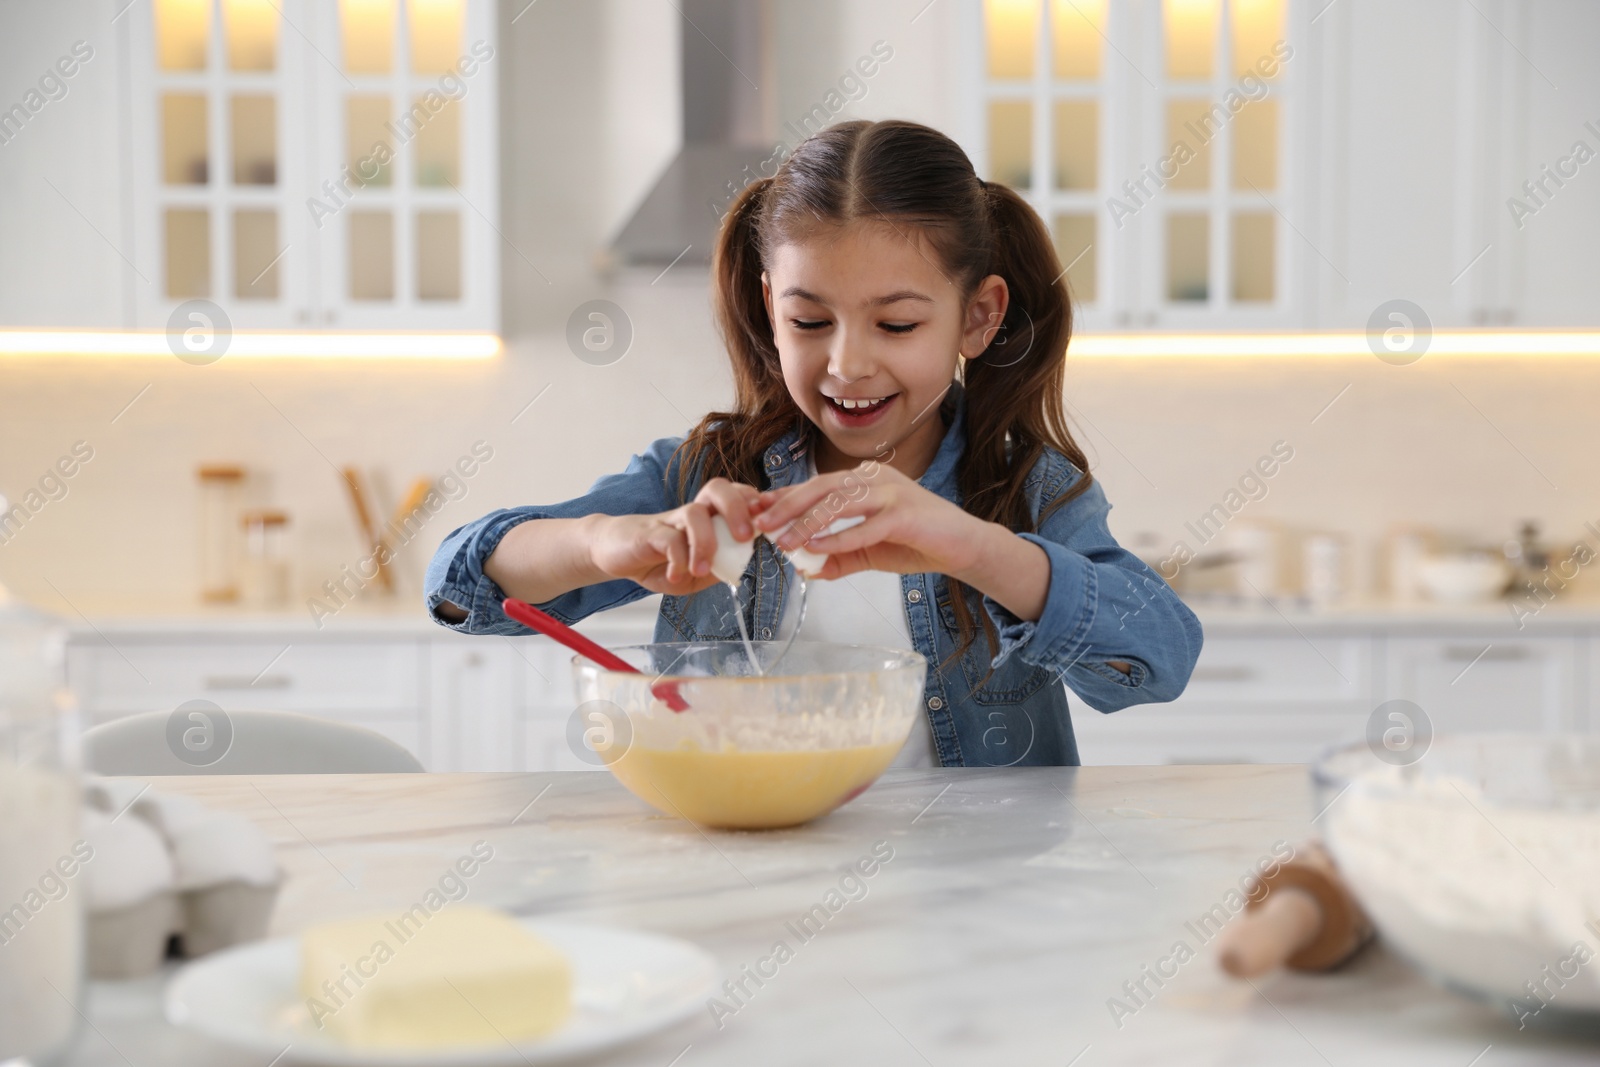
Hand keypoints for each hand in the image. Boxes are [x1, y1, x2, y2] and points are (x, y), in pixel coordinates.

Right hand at [588, 478, 765, 594]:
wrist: (613, 553)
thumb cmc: (659, 560)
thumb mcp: (695, 573)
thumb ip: (719, 568)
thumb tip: (744, 565)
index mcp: (708, 517)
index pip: (737, 495)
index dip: (756, 502)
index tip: (770, 520)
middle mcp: (692, 512)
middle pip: (719, 488)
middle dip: (738, 508)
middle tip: (745, 537)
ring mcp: (670, 520)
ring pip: (695, 512)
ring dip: (705, 542)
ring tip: (702, 570)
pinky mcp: (649, 532)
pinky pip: (668, 538)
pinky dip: (677, 559)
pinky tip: (677, 575)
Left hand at [750, 462, 991, 581]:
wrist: (963, 547)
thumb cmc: (917, 542)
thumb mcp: (870, 551)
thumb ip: (839, 558)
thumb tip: (806, 569)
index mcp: (864, 480)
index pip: (817, 484)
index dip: (785, 496)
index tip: (757, 509)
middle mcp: (875, 478)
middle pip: (821, 486)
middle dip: (787, 505)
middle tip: (761, 523)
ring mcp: (891, 492)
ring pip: (839, 501)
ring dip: (808, 522)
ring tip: (785, 541)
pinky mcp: (905, 514)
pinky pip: (866, 526)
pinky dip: (840, 538)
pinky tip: (818, 549)